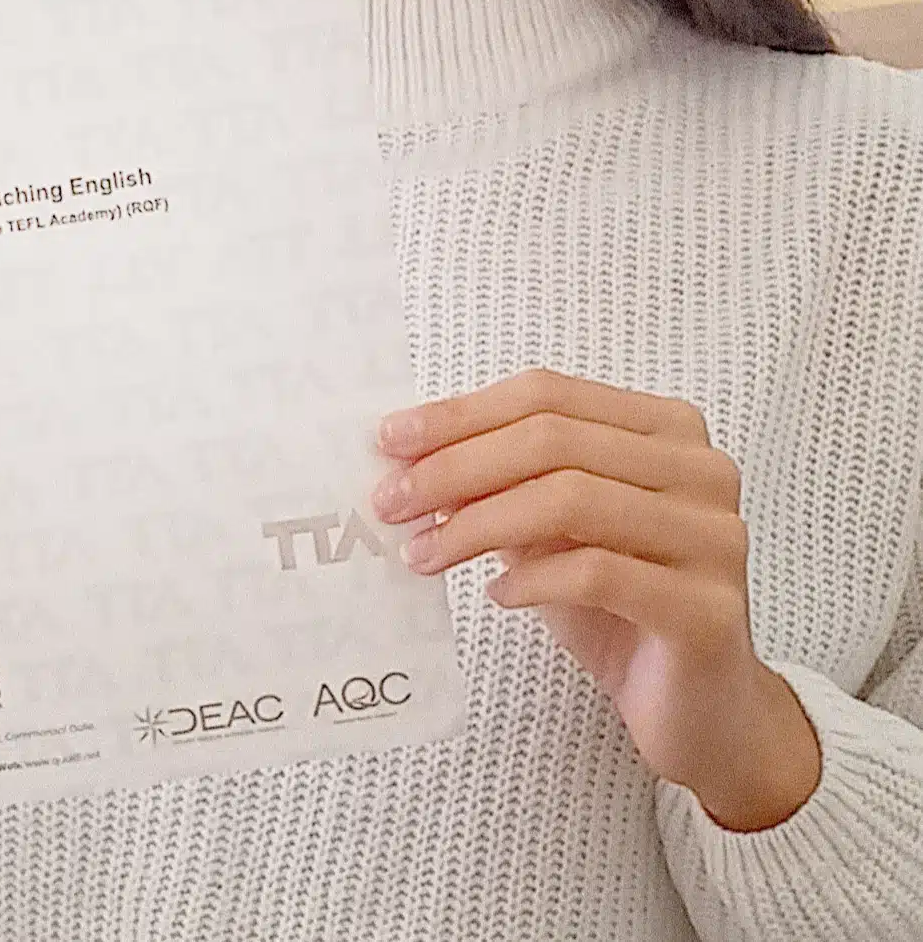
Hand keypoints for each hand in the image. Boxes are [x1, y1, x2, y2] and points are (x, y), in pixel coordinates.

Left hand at [373, 367, 821, 831]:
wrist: (705, 711)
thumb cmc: (620, 606)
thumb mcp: (554, 529)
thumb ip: (502, 482)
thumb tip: (406, 454)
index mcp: (667, 428)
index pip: (549, 395)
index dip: (463, 413)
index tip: (391, 440)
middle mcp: (702, 470)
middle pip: (554, 440)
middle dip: (457, 467)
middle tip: (391, 501)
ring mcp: (714, 536)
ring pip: (572, 499)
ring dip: (478, 524)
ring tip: (422, 553)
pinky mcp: (708, 609)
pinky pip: (598, 573)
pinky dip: (531, 579)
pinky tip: (497, 594)